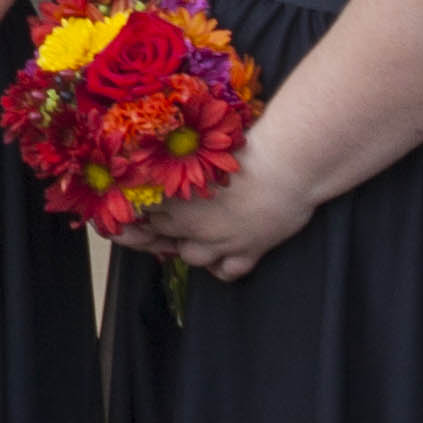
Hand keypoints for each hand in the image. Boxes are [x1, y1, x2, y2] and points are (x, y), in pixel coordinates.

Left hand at [121, 145, 314, 289]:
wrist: (288, 167)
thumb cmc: (249, 149)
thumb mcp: (207, 149)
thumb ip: (185, 162)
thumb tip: (170, 158)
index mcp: (179, 196)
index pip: (142, 211)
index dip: (138, 209)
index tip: (134, 208)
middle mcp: (194, 224)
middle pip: (161, 236)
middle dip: (157, 230)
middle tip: (159, 220)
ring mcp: (221, 242)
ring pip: (190, 258)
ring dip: (191, 247)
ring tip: (199, 232)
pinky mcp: (248, 252)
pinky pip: (226, 272)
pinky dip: (223, 267)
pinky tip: (226, 255)